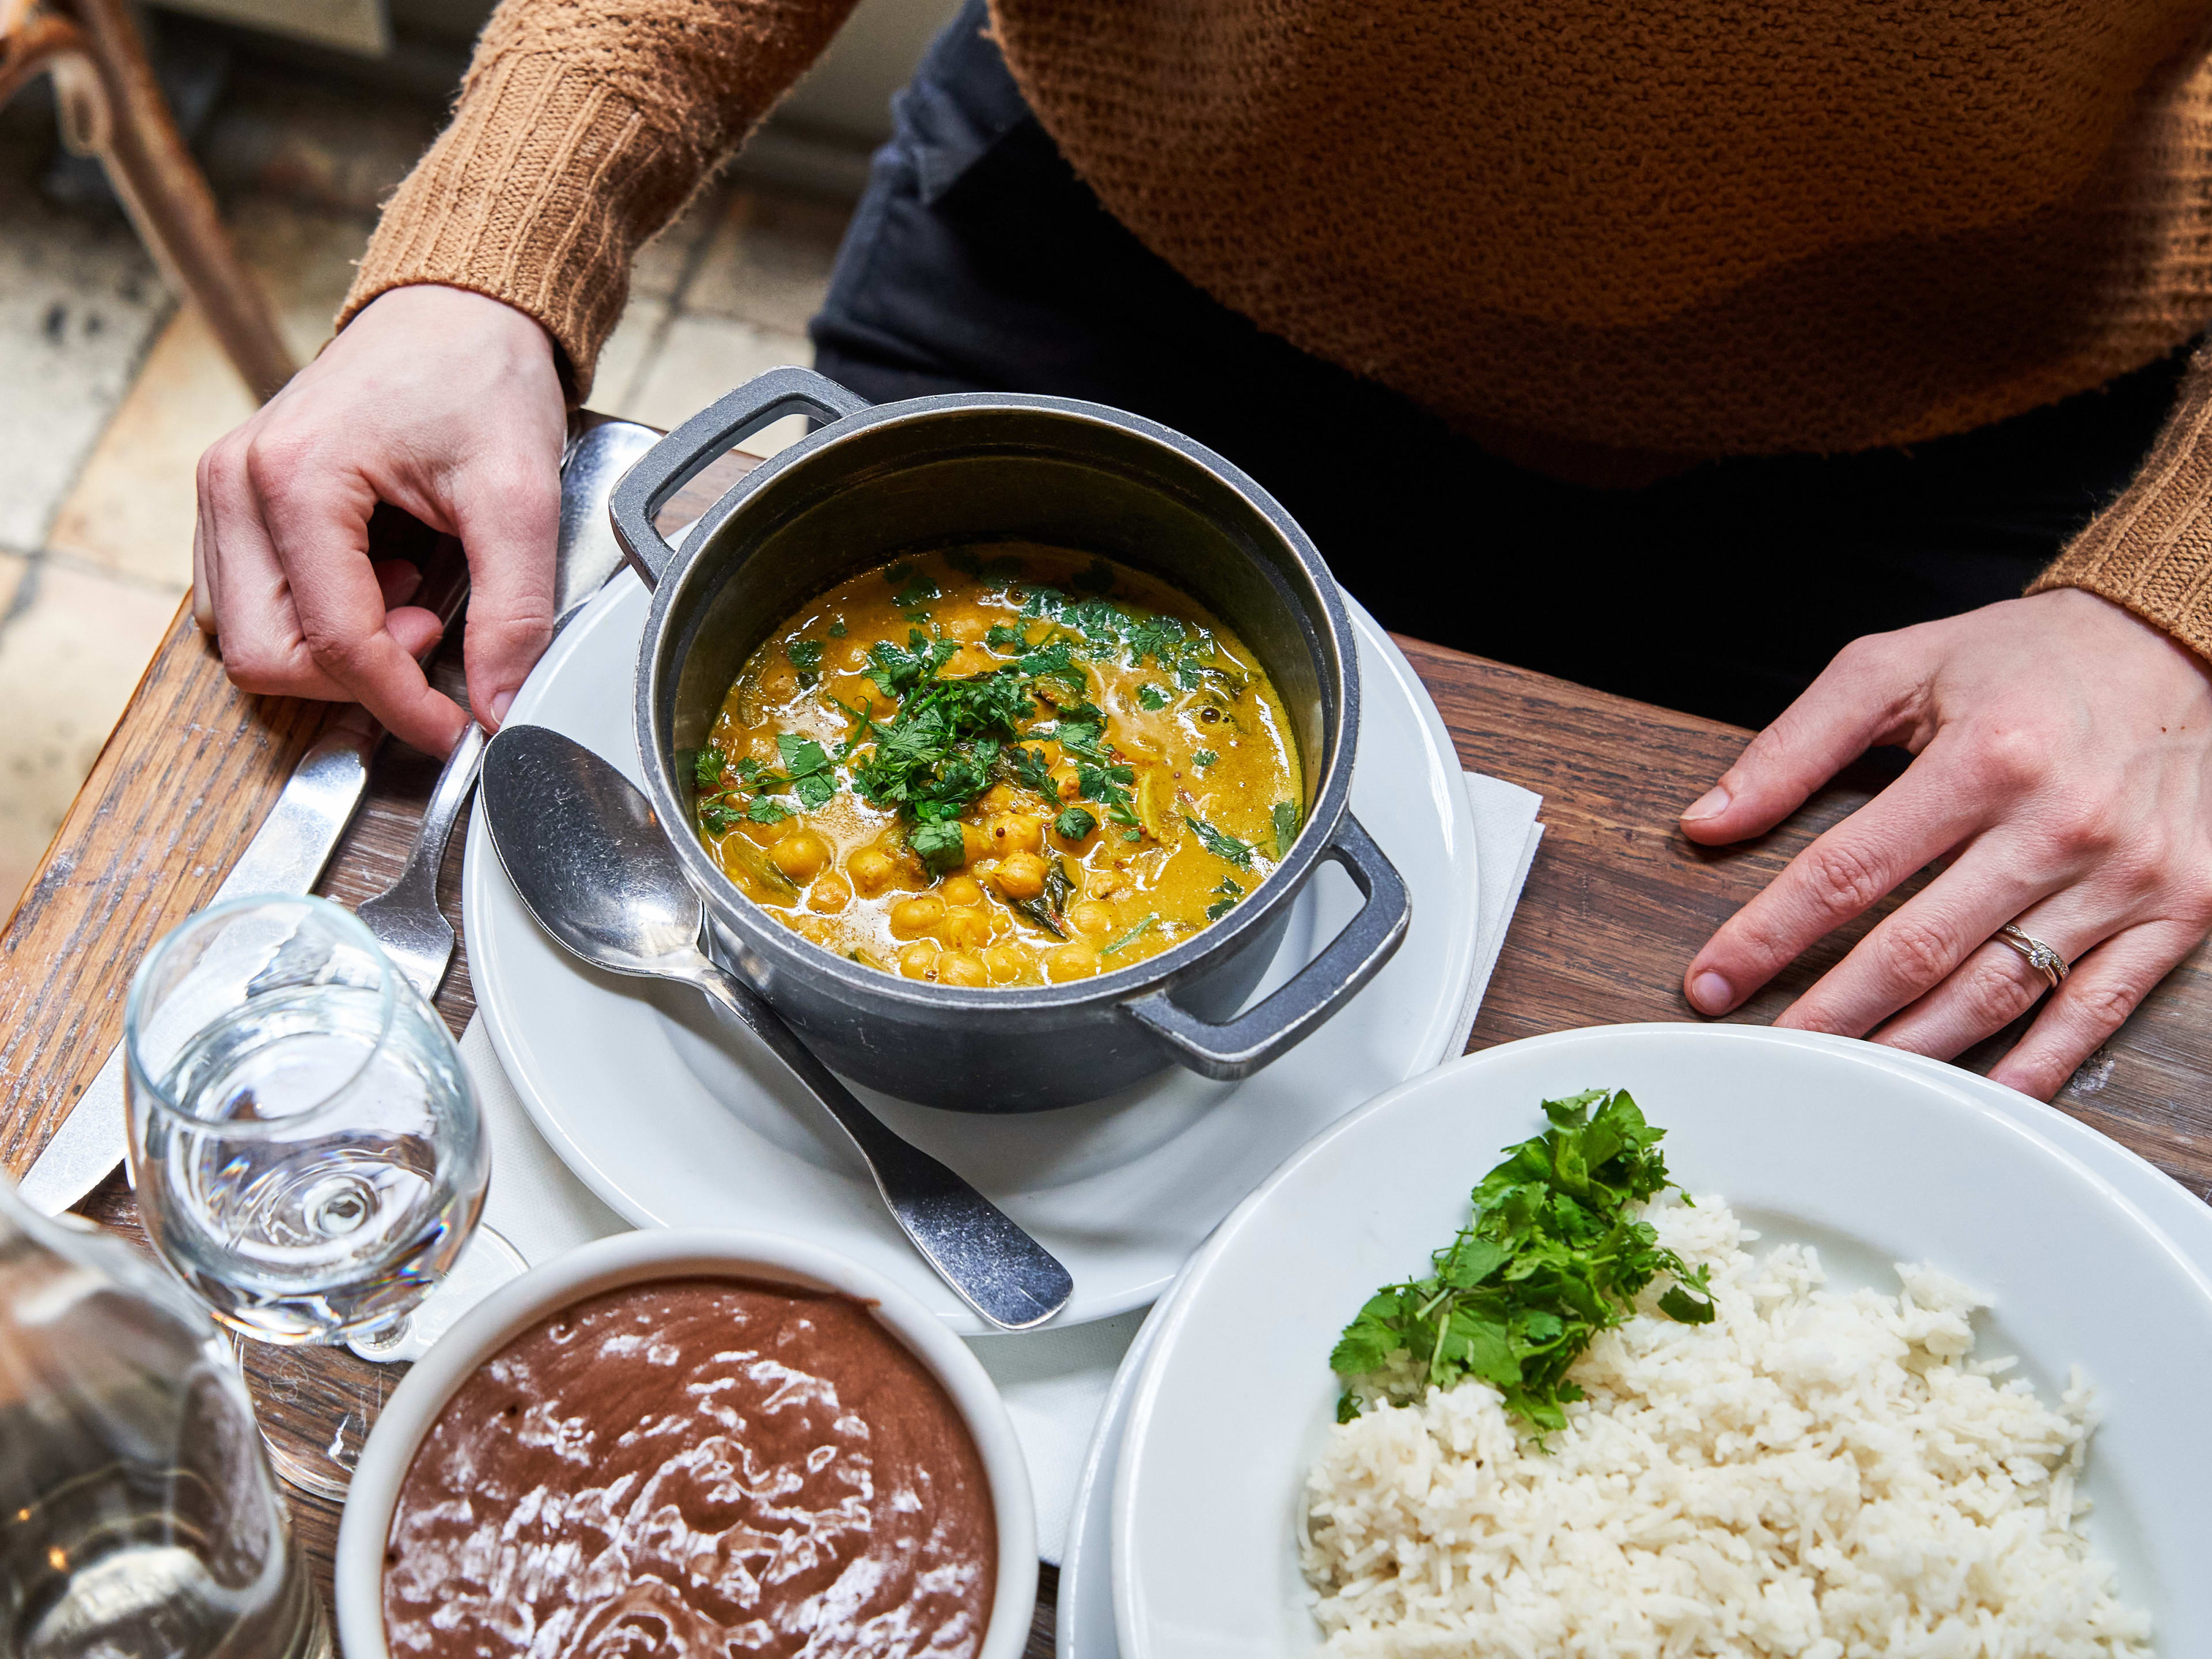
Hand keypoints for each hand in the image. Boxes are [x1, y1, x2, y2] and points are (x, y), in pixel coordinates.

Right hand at [194, 284, 567, 754]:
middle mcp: (236, 484)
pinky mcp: (237, 501)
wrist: (457, 310)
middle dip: (355, 676)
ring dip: (334, 647)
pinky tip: (379, 578)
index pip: (333, 643)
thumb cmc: (480, 376)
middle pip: (266, 654)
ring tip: (412, 591)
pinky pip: (252, 602)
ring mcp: (225, 493)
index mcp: (294, 477)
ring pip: (249, 638)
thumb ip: (514, 609)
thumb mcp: (520, 494)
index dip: (401, 703)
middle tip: (431, 628)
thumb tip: (498, 704)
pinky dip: (316, 616)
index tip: (458, 726)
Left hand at [1678, 588, 2211, 1098]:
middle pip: (1918, 948)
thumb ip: (1795, 744)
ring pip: (1997, 992)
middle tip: (1767, 1052)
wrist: (2178, 648)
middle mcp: (2058, 824)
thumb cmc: (2028, 661)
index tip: (1713, 981)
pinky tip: (1975, 1095)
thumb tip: (1707, 821)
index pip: (1848, 871)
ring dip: (1911, 1049)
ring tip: (1842, 1080)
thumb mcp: (1900, 667)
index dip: (1769, 935)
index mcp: (1985, 757)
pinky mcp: (2177, 912)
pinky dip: (2036, 1065)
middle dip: (1829, 1013)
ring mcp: (2122, 877)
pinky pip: (2095, 1010)